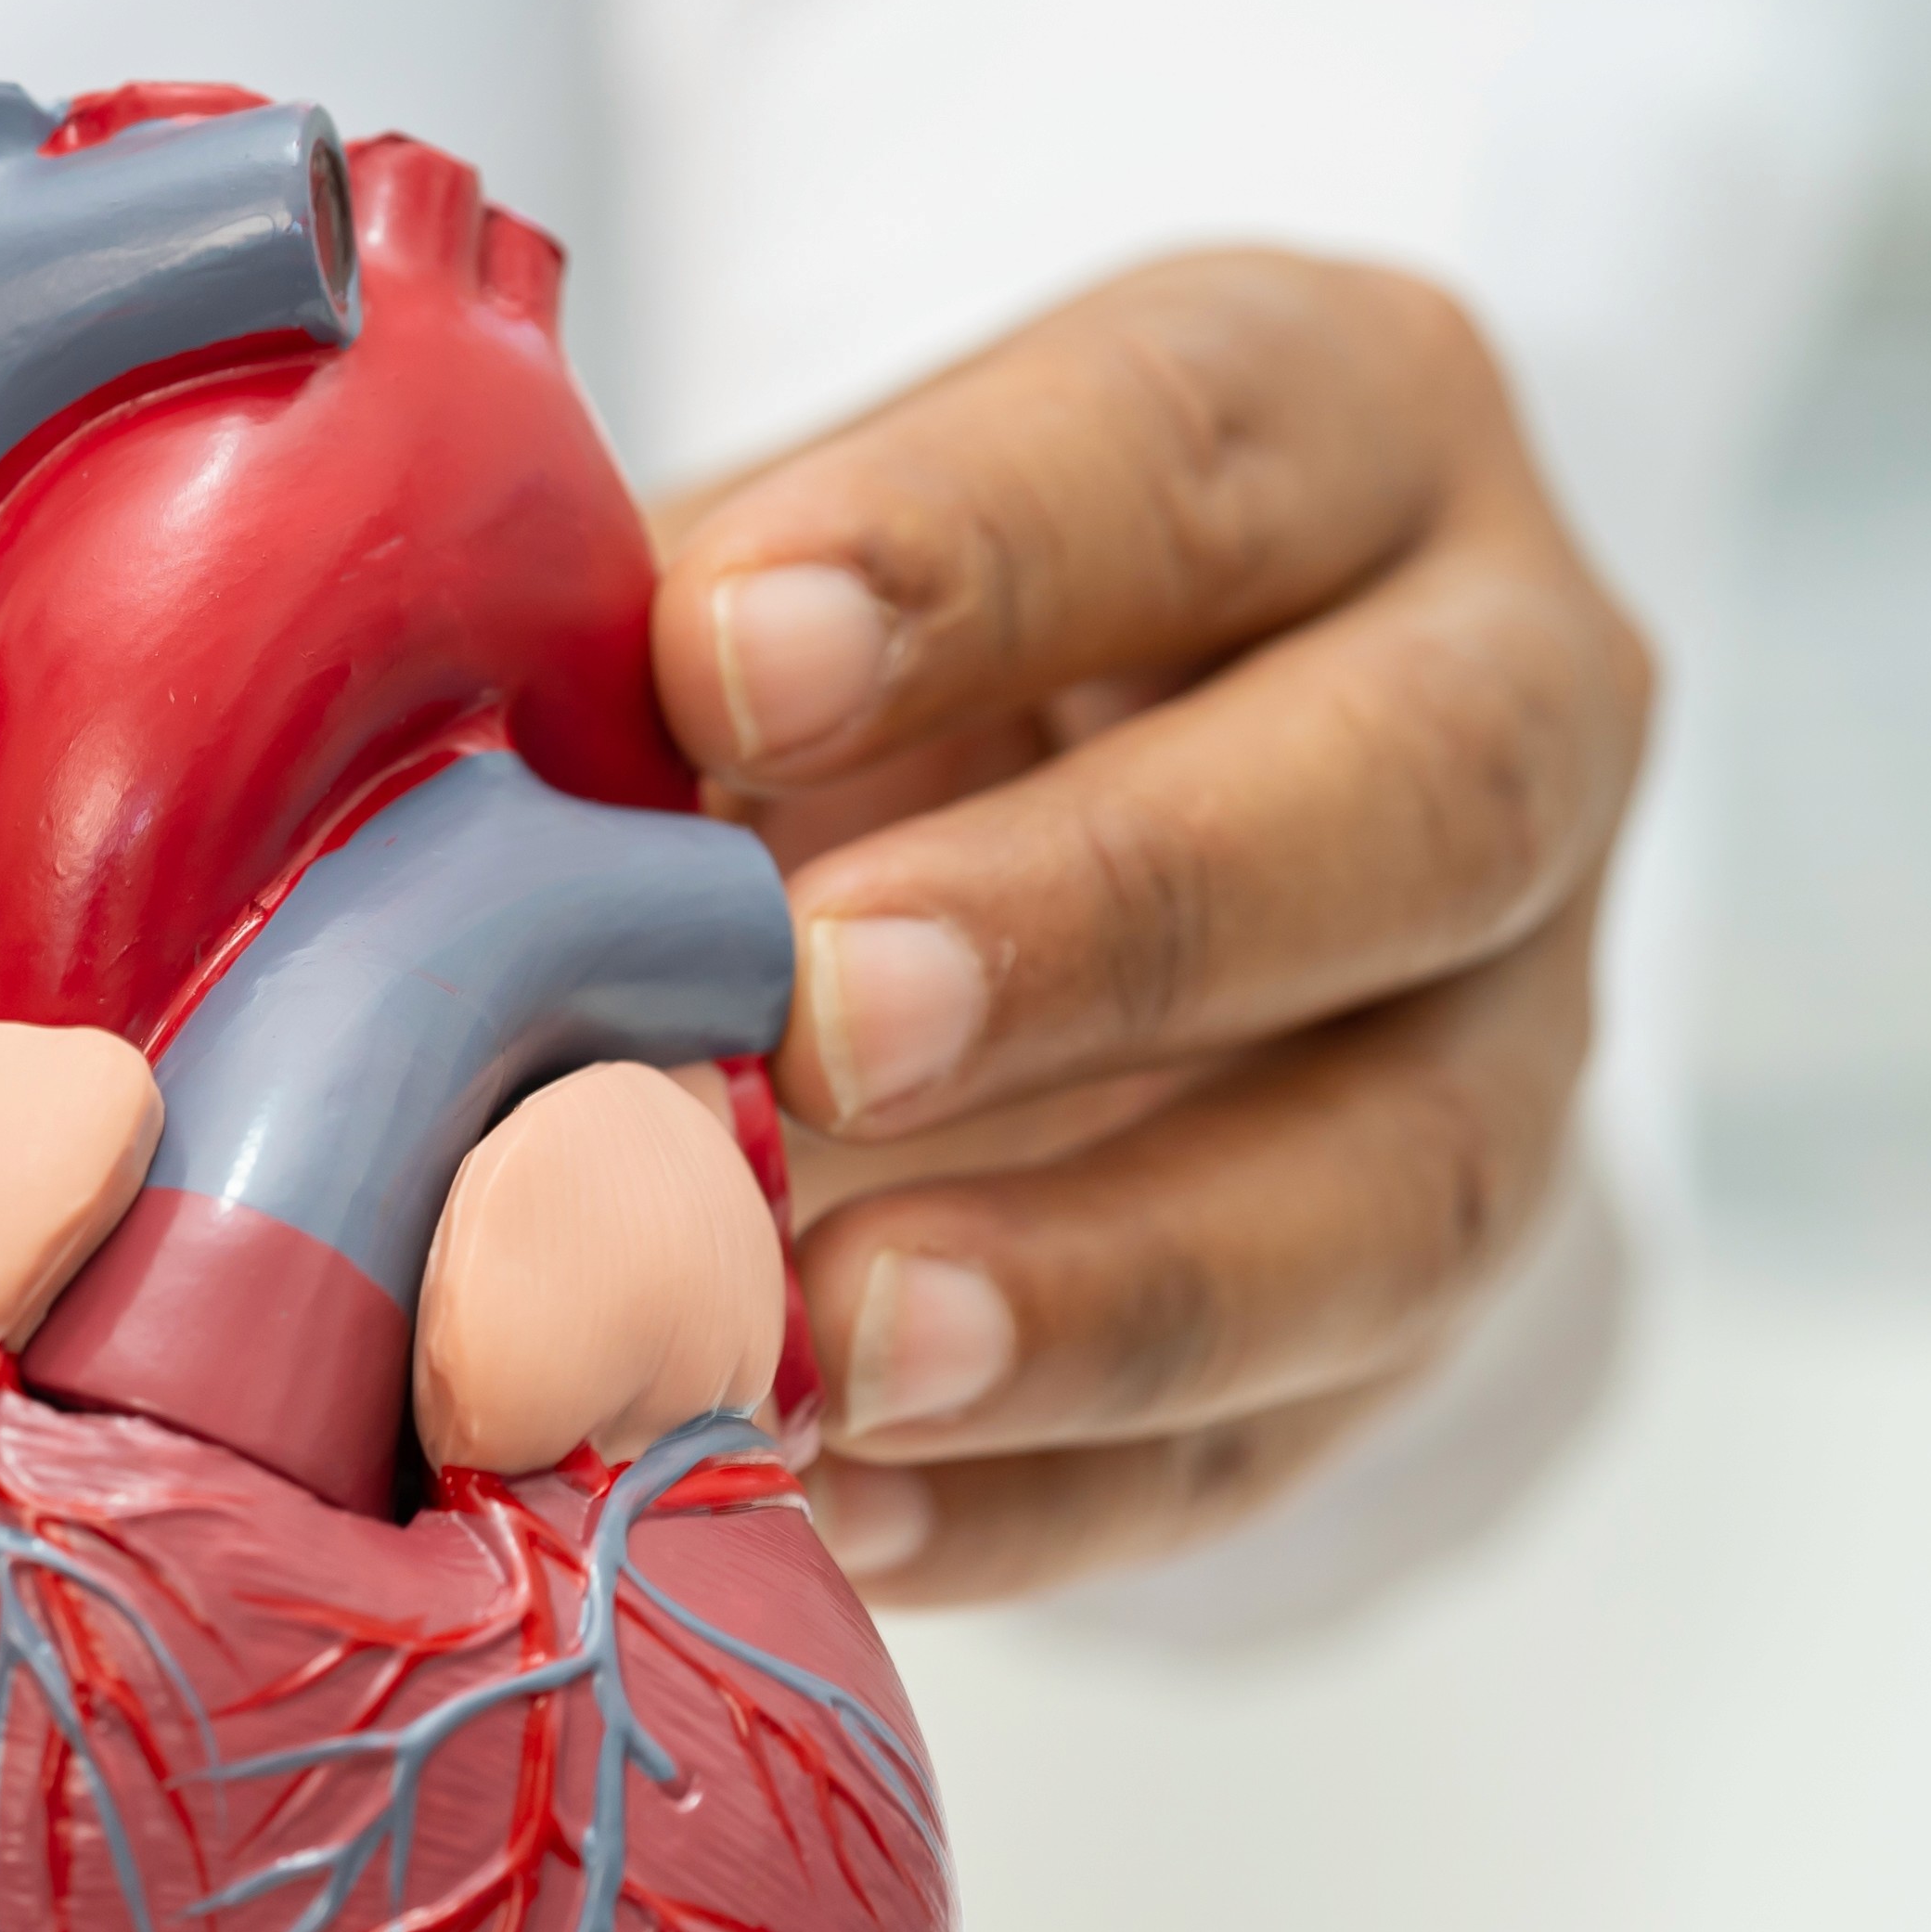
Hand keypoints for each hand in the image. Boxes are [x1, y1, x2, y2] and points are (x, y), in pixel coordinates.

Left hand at [651, 254, 1647, 1604]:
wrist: (1075, 826)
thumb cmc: (889, 652)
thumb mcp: (792, 571)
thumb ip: (649, 647)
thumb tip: (415, 802)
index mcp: (1338, 425)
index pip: (1198, 445)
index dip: (971, 552)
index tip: (717, 658)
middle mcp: (1509, 703)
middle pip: (1413, 797)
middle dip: (1109, 920)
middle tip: (823, 1022)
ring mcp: (1515, 1028)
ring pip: (1416, 1173)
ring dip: (1113, 1284)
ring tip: (839, 1343)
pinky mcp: (1424, 1308)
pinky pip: (1284, 1438)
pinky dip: (1048, 1492)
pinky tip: (839, 1507)